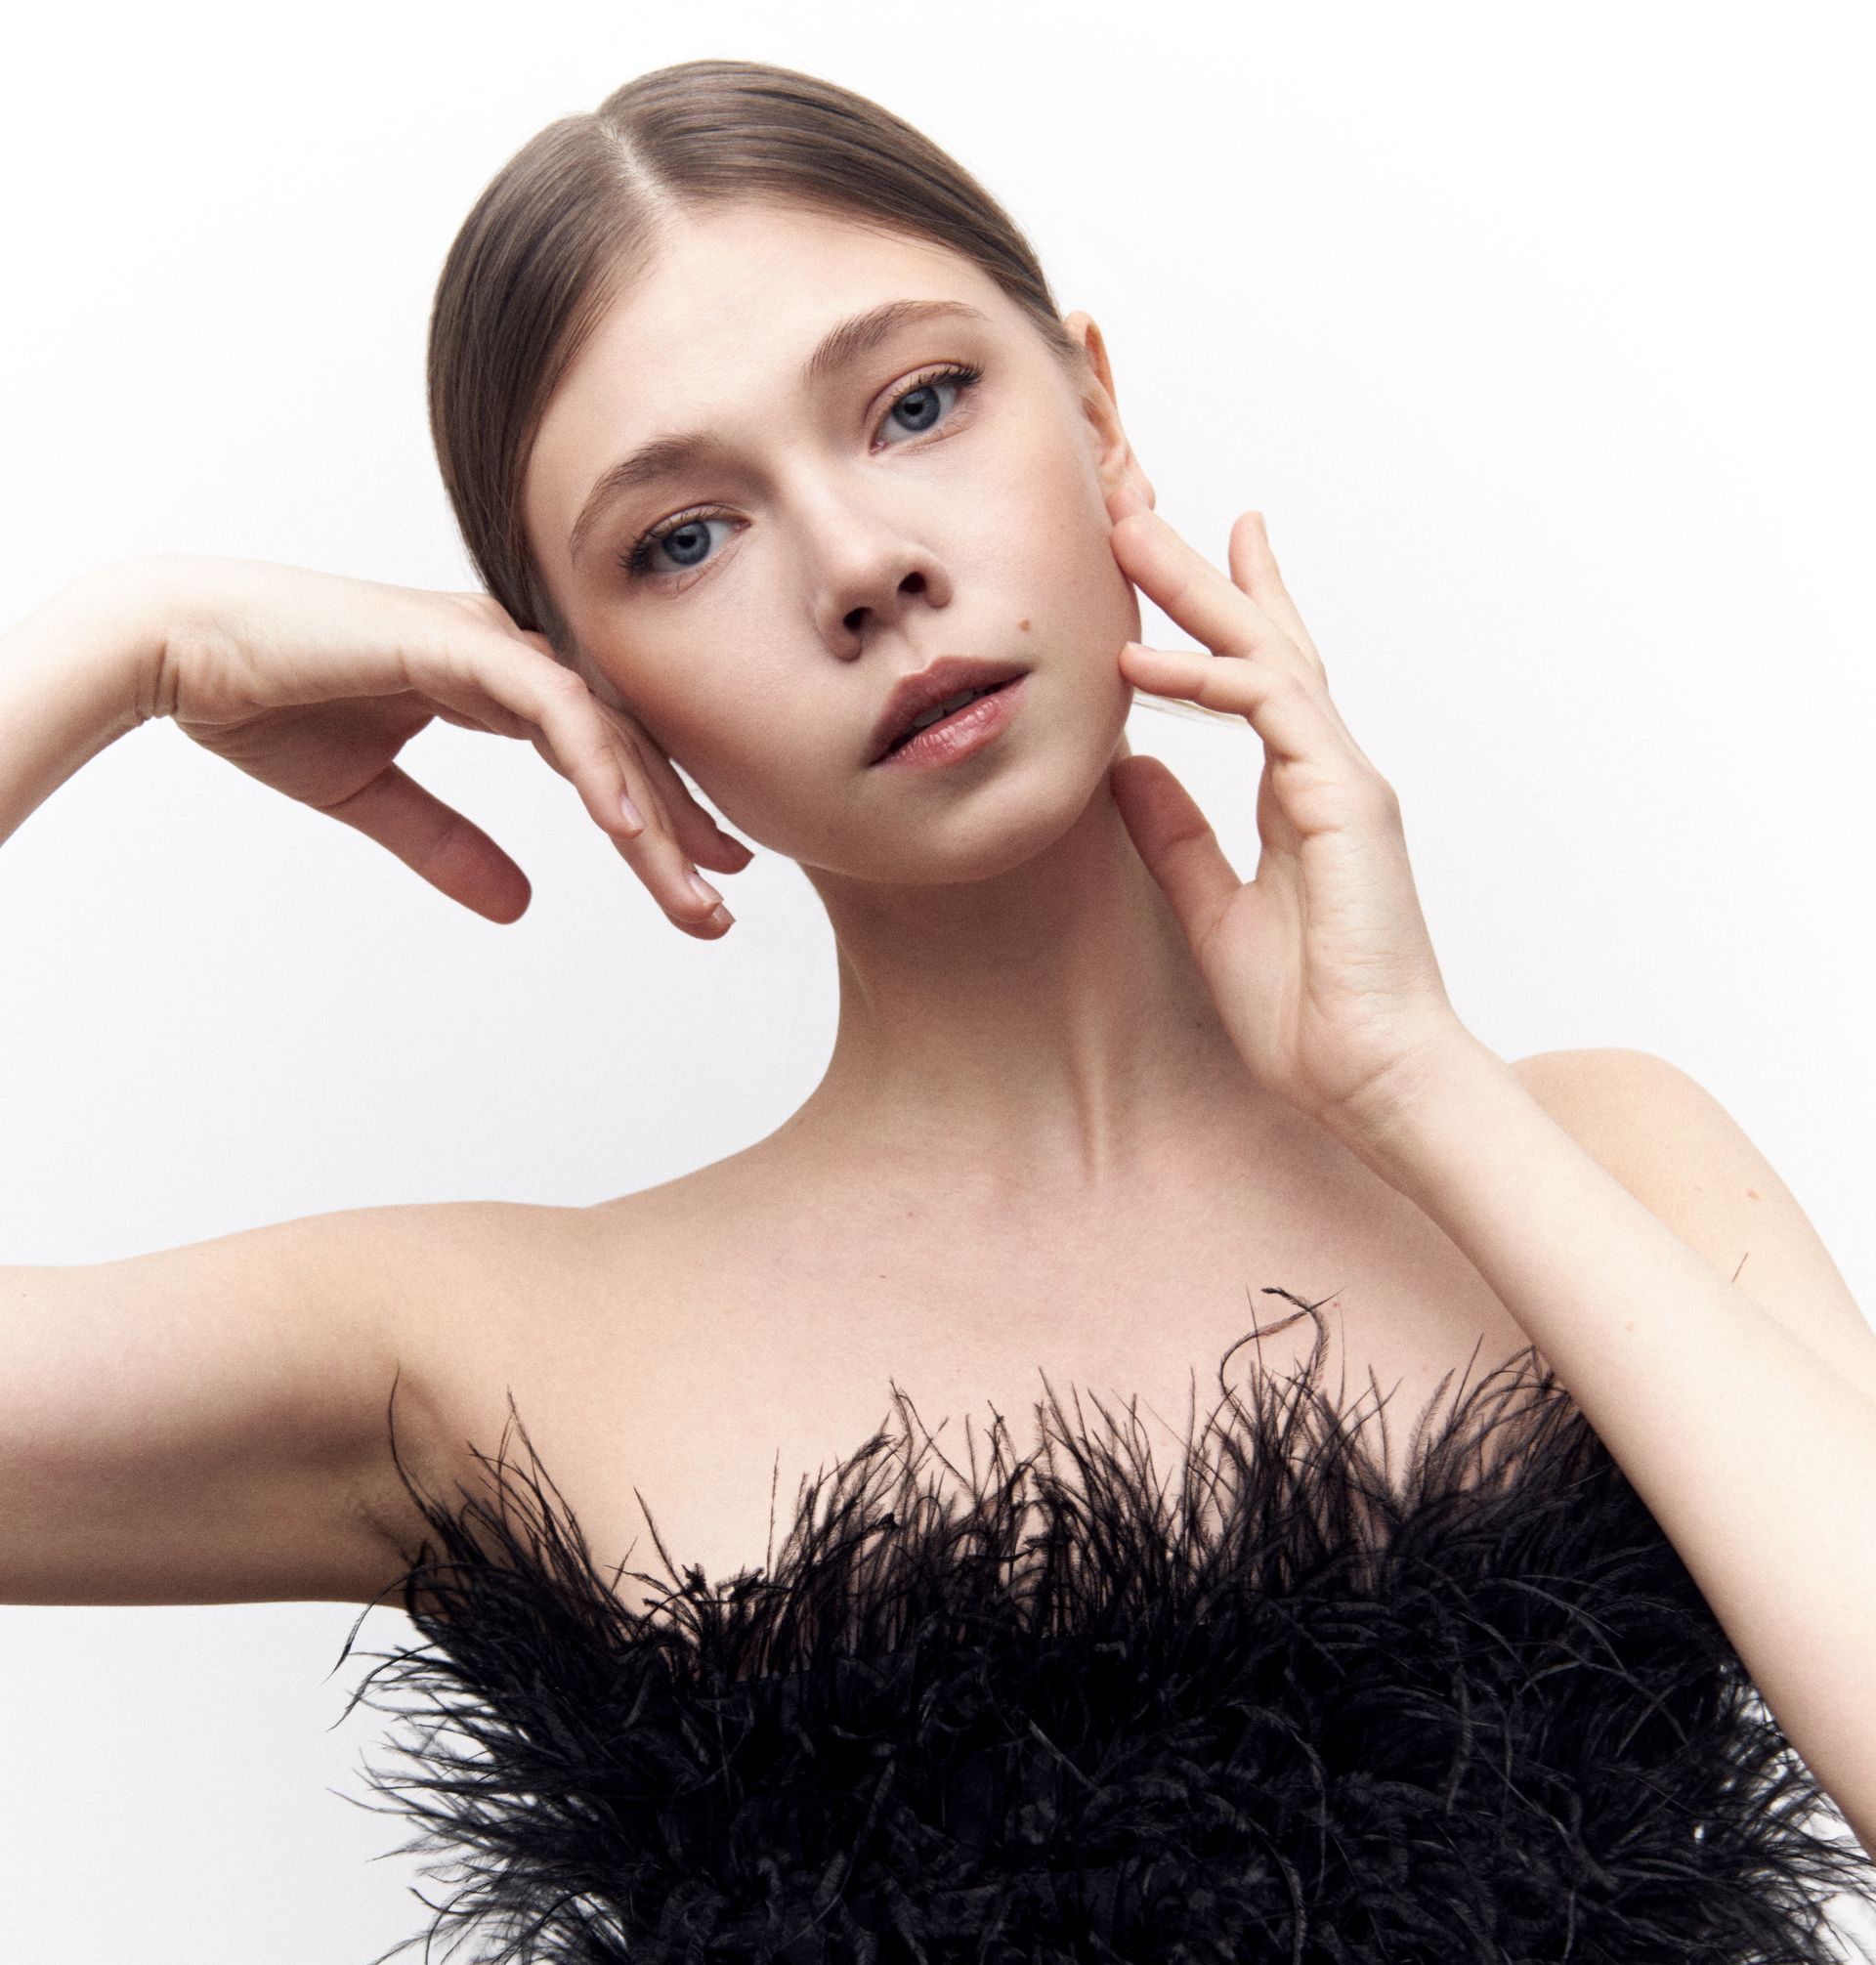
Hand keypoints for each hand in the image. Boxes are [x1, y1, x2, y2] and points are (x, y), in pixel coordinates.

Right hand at [123, 555, 746, 933]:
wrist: (177, 650)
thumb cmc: (265, 703)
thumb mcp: (374, 799)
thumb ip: (449, 845)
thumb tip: (521, 906)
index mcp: (495, 684)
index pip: (605, 755)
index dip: (659, 818)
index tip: (704, 881)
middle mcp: (508, 655)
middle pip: (625, 747)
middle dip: (679, 830)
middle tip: (722, 908)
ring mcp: (487, 640)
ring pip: (604, 729)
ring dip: (654, 813)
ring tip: (695, 889)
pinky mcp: (456, 640)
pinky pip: (552, 704)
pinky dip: (596, 762)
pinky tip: (627, 826)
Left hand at [1103, 485, 1478, 1145]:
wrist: (1376, 1079)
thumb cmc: (1313, 1015)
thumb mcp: (1214, 910)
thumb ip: (1177, 837)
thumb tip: (1130, 772)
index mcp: (1301, 794)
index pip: (1257, 680)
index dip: (1220, 614)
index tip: (1174, 558)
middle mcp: (1327, 771)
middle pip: (1262, 643)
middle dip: (1201, 571)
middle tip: (1141, 507)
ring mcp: (1342, 780)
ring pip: (1266, 655)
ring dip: (1198, 592)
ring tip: (1131, 535)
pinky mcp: (1346, 801)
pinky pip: (1272, 710)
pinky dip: (1209, 676)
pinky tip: (1144, 661)